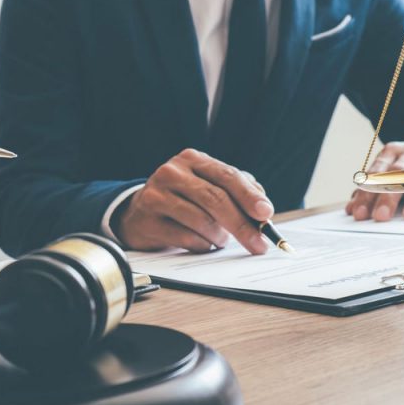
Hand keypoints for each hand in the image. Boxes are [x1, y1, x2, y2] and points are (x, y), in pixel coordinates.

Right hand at [114, 149, 274, 254]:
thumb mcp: (207, 186)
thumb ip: (236, 191)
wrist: (137, 213)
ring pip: (202, 221)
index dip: (249, 196)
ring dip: (219, 237)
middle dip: (241, 225)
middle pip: (215, 199)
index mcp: (192, 159)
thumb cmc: (182, 199)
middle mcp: (172, 173)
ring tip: (220, 240)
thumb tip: (263, 211)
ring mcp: (156, 195)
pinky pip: (186, 238)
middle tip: (258, 244)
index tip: (265, 214)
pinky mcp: (147, 220)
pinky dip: (202, 245)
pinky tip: (202, 243)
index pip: (227, 176)